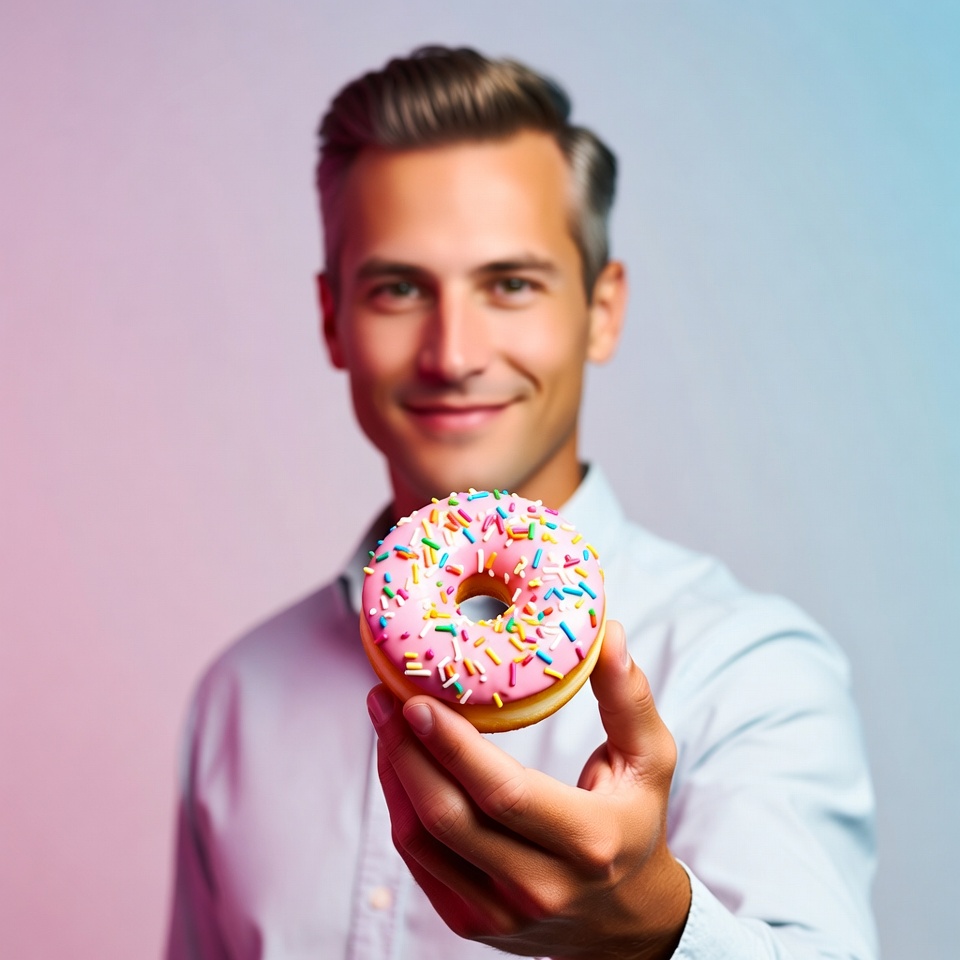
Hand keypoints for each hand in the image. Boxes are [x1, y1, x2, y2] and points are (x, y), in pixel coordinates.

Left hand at [366, 620, 690, 958]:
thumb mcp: (650, 761)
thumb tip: (609, 633)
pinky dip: (400, 806)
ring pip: (420, 841)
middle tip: (385, 696)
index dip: (453, 747)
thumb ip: (628, 698)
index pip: (504, 793)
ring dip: (394, 774)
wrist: (626, 921)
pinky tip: (399, 763)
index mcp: (588, 841)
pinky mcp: (471, 922)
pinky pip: (417, 861)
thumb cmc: (635, 825)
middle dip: (406, 751)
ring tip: (385, 720)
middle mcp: (540, 887)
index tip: (418, 700)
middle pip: (448, 817)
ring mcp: (500, 913)